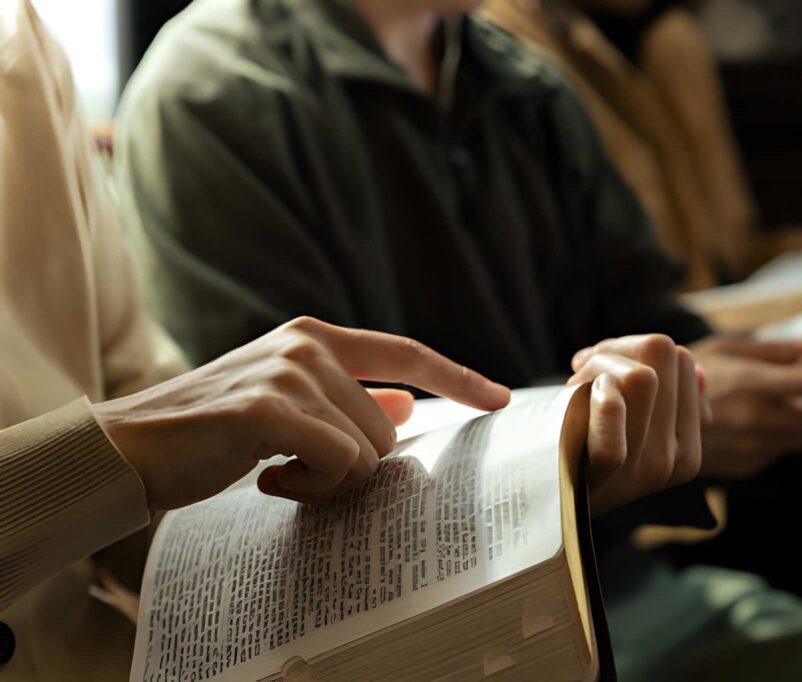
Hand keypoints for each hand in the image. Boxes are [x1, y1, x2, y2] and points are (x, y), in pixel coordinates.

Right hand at [92, 317, 510, 509]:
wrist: (131, 447)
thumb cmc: (211, 431)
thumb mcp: (286, 404)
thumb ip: (346, 399)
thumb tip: (408, 404)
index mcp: (315, 338)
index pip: (406, 354)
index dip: (458, 377)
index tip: (499, 399)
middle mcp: (308, 346)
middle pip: (389, 426)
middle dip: (356, 465)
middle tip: (300, 473)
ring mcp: (291, 373)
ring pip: (368, 451)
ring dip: (329, 481)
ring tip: (277, 474)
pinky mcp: (271, 409)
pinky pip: (338, 464)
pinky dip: (312, 489)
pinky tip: (269, 483)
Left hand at [568, 335, 709, 513]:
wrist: (546, 502)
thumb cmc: (585, 452)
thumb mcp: (637, 428)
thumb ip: (669, 400)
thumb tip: (700, 374)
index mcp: (689, 447)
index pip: (681, 359)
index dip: (634, 349)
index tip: (600, 366)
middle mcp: (674, 459)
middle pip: (662, 353)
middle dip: (616, 350)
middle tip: (582, 371)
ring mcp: (641, 469)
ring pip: (640, 376)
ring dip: (597, 365)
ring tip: (574, 385)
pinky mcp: (600, 475)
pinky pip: (613, 430)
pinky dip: (604, 404)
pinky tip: (582, 391)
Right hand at [692, 336, 801, 477]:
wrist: (645, 419)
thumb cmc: (683, 374)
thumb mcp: (720, 349)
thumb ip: (769, 350)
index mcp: (756, 383)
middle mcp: (758, 418)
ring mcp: (751, 447)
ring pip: (801, 440)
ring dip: (800, 425)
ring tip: (769, 408)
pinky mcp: (744, 467)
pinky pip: (775, 454)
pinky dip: (773, 441)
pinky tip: (745, 427)